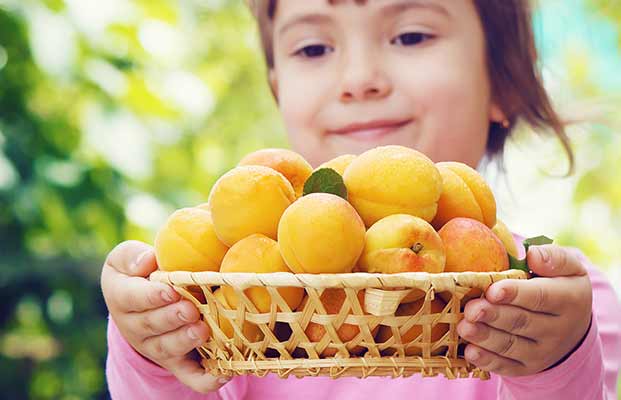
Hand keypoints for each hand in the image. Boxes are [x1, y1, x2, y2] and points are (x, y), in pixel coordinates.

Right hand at [101, 240, 229, 392]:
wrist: (141, 299)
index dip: (151, 296)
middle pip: (151, 326)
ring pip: (168, 349)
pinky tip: (223, 374)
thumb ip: (132, 256)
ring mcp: (156, 347)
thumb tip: (147, 261)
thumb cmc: (139, 272)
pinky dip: (205, 379)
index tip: (170, 290)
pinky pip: (189, 376)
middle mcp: (135, 327)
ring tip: (202, 331)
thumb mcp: (127, 258)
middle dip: (172, 319)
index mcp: (121, 298)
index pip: (132, 299)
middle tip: (190, 310)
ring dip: (185, 342)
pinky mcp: (176, 361)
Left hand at [457, 244, 592, 375]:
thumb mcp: (569, 268)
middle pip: (521, 322)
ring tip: (464, 328)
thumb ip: (554, 258)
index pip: (541, 298)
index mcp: (569, 300)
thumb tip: (533, 255)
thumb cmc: (560, 286)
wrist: (572, 327)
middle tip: (471, 309)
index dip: (516, 294)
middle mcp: (557, 330)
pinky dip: (487, 361)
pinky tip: (470, 352)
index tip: (493, 290)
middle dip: (493, 316)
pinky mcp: (526, 366)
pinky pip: (506, 366)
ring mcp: (542, 352)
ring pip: (511, 346)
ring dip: (485, 338)